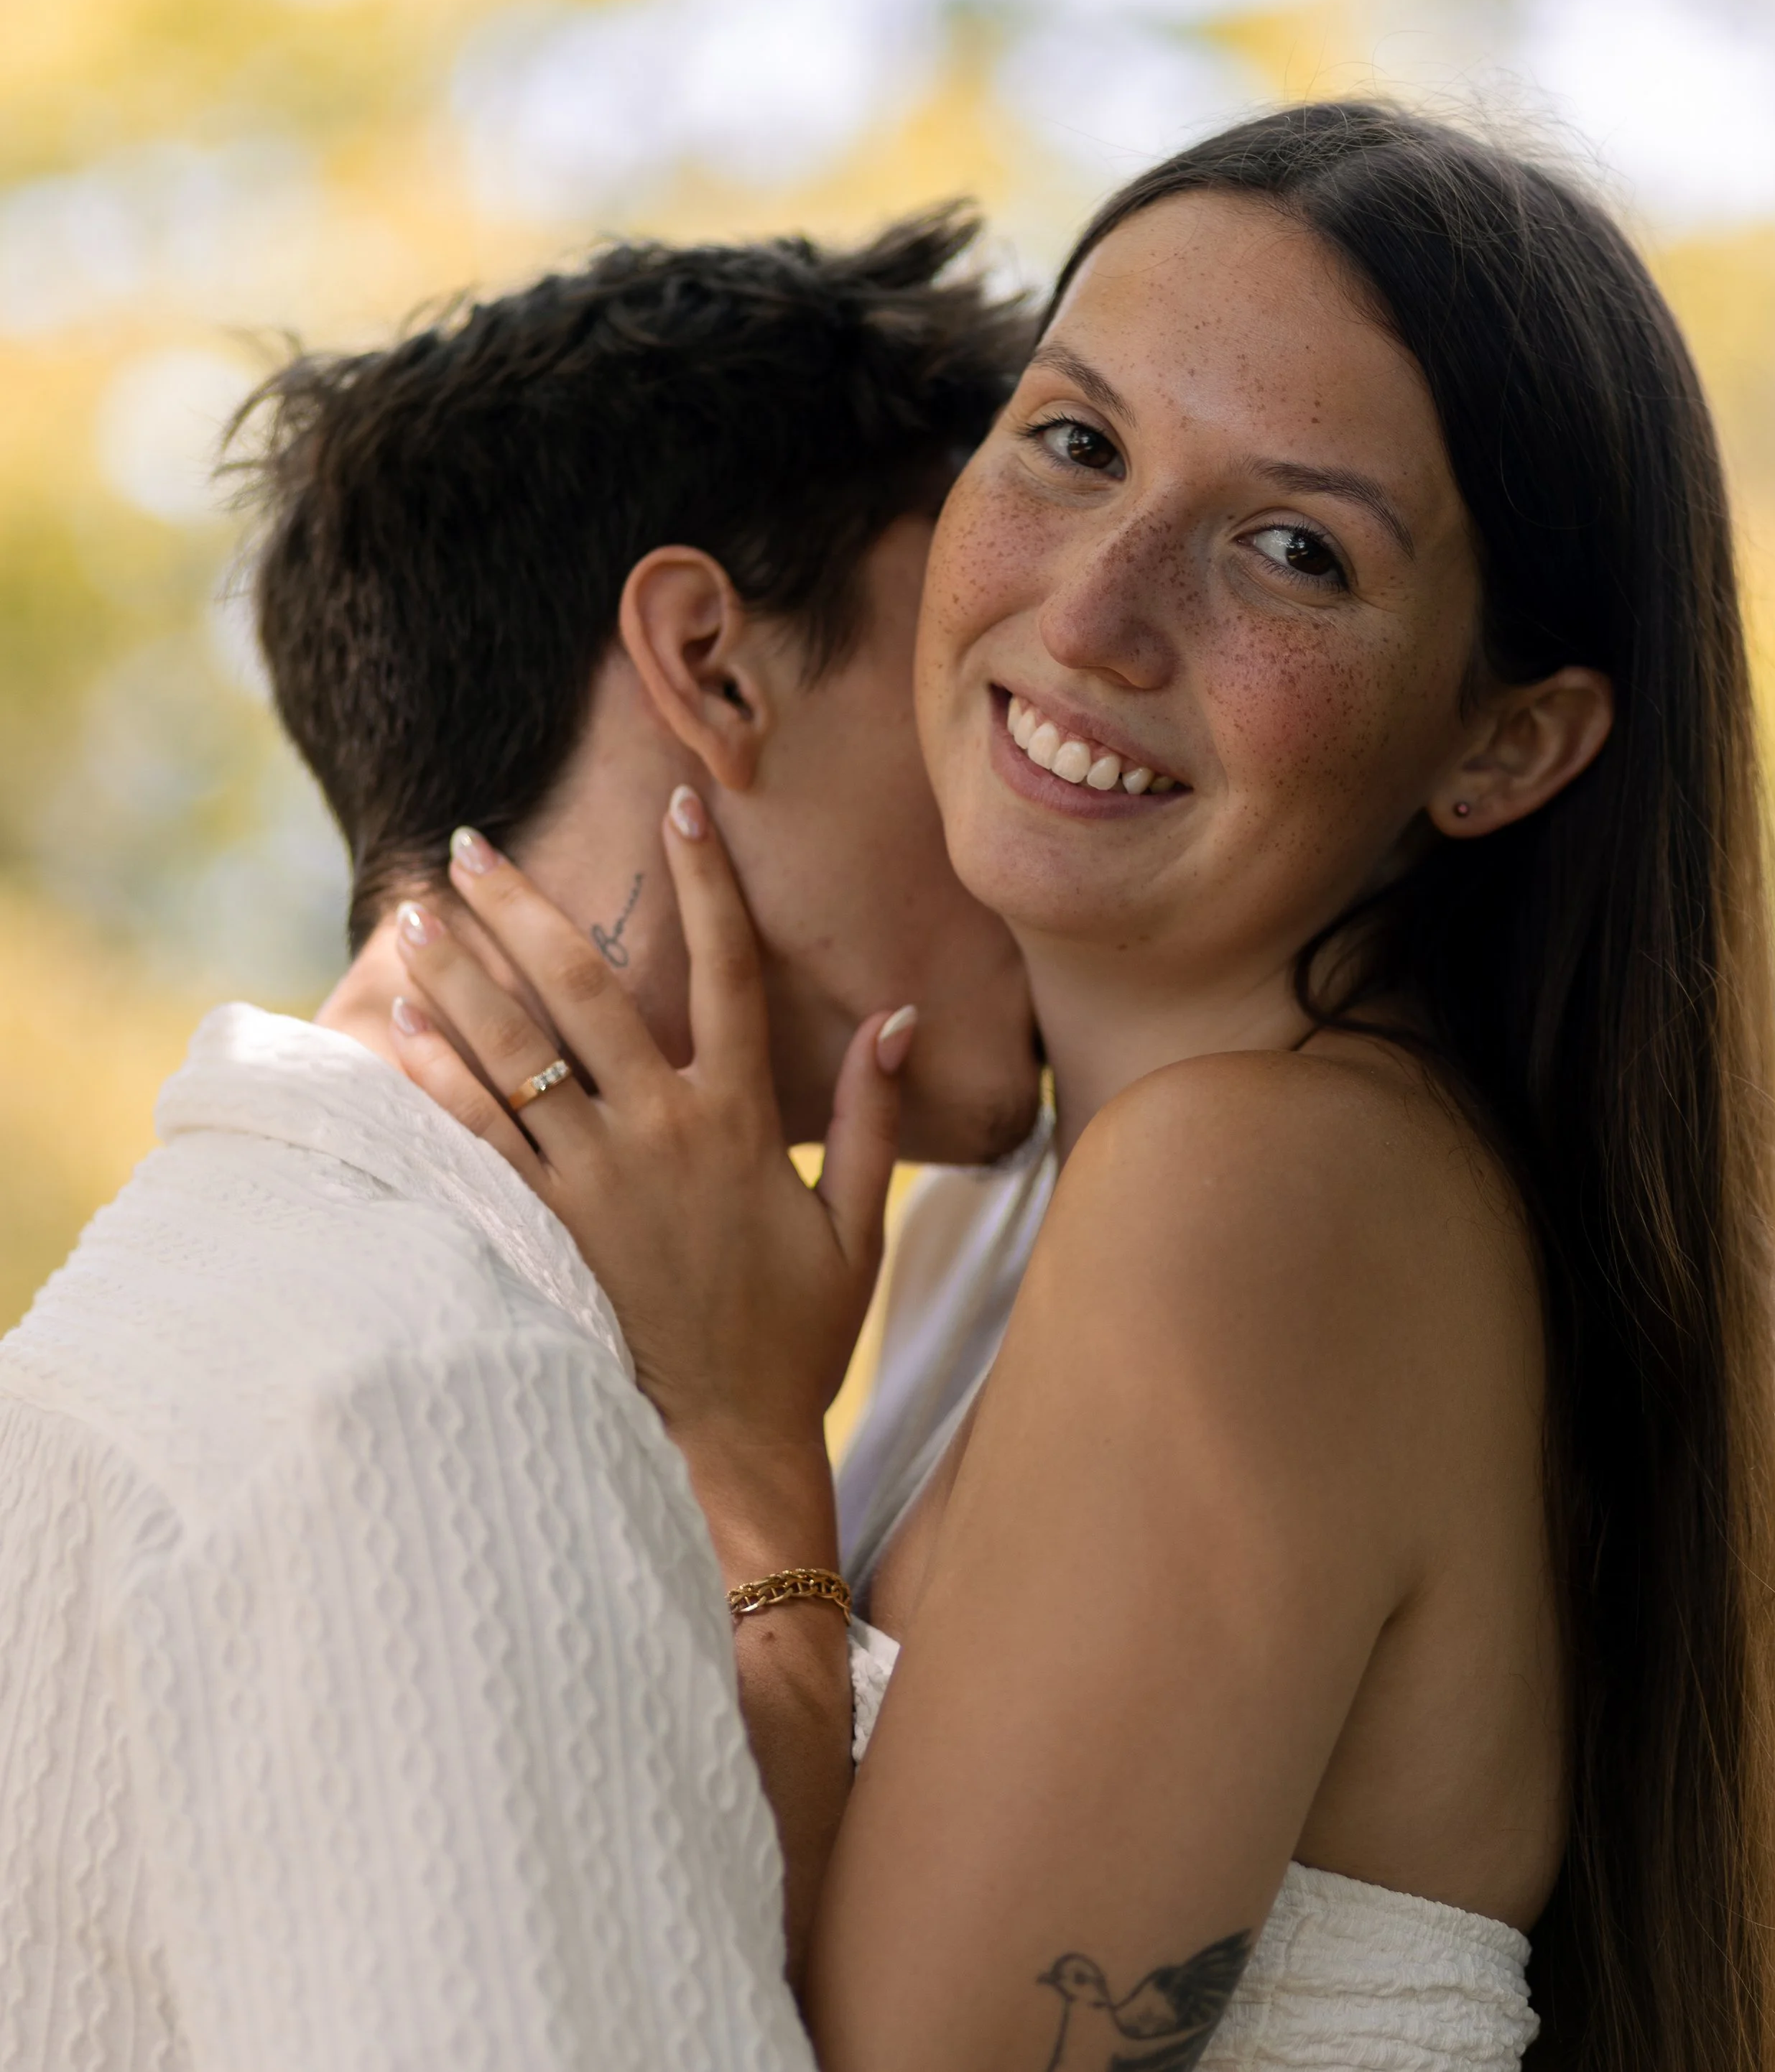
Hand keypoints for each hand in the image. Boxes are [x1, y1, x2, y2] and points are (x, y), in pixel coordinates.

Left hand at [386, 788, 911, 1506]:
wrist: (725, 1445)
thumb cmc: (794, 1336)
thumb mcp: (857, 1228)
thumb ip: (874, 1118)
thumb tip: (899, 1015)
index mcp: (742, 1120)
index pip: (732, 971)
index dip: (708, 883)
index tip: (680, 803)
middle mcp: (663, 1132)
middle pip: (583, 991)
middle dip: (521, 907)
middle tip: (468, 842)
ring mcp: (596, 1182)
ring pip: (517, 1054)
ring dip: (459, 974)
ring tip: (412, 911)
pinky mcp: (545, 1231)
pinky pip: (481, 1138)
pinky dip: (439, 1076)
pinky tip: (402, 1024)